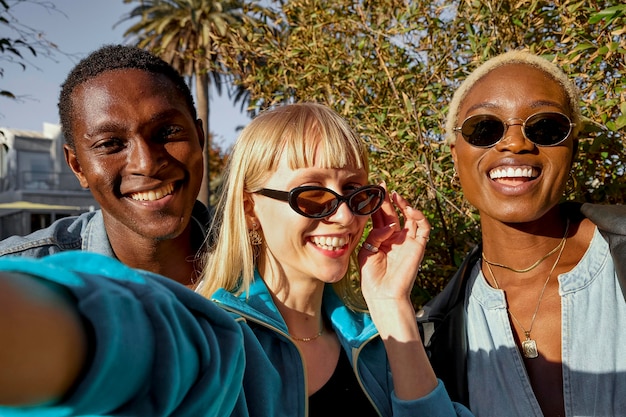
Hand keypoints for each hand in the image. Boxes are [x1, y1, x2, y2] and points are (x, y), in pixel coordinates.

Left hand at [358, 184, 429, 303]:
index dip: (376, 204)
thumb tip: (389, 225)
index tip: (371, 190)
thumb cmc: (372, 276)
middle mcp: (395, 238)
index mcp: (381, 239)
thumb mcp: (366, 251)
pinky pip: (423, 228)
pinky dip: (418, 216)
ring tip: (395, 195)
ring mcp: (407, 241)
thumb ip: (375, 235)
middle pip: (393, 214)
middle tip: (382, 185)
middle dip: (388, 199)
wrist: (383, 294)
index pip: (380, 217)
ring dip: (403, 205)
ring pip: (410, 217)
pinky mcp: (418, 246)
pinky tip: (409, 210)